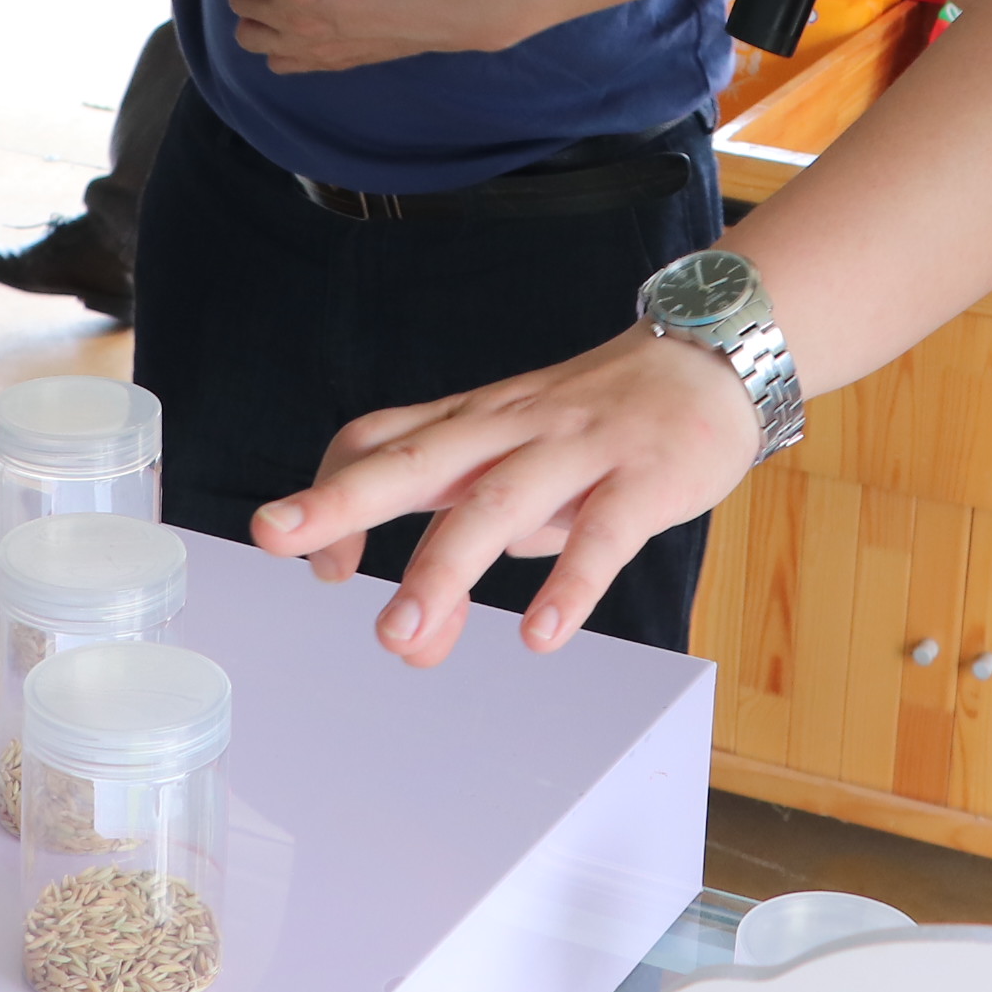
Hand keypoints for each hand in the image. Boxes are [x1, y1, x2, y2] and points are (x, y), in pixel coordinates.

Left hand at [249, 324, 761, 666]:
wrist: (716, 355)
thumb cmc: (602, 421)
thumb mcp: (524, 469)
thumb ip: (467, 539)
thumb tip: (415, 632)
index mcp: (474, 421)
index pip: (380, 437)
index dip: (334, 492)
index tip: (315, 563)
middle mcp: (512, 428)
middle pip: (416, 458)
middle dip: (342, 499)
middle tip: (275, 535)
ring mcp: (578, 448)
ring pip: (498, 502)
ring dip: (443, 570)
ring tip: (399, 636)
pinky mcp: (647, 477)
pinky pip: (604, 533)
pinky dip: (570, 584)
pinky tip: (542, 634)